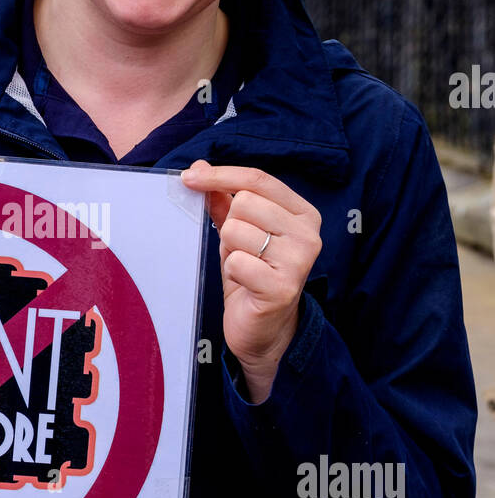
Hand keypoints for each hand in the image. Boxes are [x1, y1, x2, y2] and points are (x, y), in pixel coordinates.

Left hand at [181, 161, 321, 402]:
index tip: (188, 177)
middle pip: (245, 203)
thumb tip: (199, 167)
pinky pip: (236, 262)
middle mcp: (308, 233)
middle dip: (230, 226)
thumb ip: (223, 200)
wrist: (264, 330)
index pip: (258, 179)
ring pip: (236, 230)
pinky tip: (245, 284)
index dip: (220, 175)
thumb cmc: (252, 275)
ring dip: (230, 251)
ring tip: (244, 268)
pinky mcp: (282, 287)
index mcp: (302, 213)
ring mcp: (299, 261)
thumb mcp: (238, 232)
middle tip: (241, 251)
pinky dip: (231, 272)